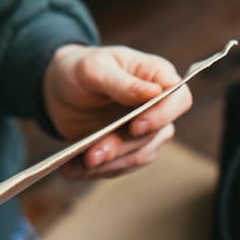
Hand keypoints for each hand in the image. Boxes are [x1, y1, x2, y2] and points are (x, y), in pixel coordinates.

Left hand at [42, 44, 192, 178]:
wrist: (60, 91)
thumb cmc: (80, 70)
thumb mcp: (94, 69)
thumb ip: (122, 82)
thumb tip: (155, 92)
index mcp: (158, 77)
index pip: (179, 99)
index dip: (162, 115)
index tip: (134, 126)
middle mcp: (158, 107)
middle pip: (156, 134)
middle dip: (122, 147)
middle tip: (92, 155)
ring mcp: (147, 132)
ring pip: (139, 155)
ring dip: (109, 163)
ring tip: (79, 165)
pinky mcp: (130, 151)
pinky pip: (121, 166)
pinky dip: (97, 171)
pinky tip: (73, 170)